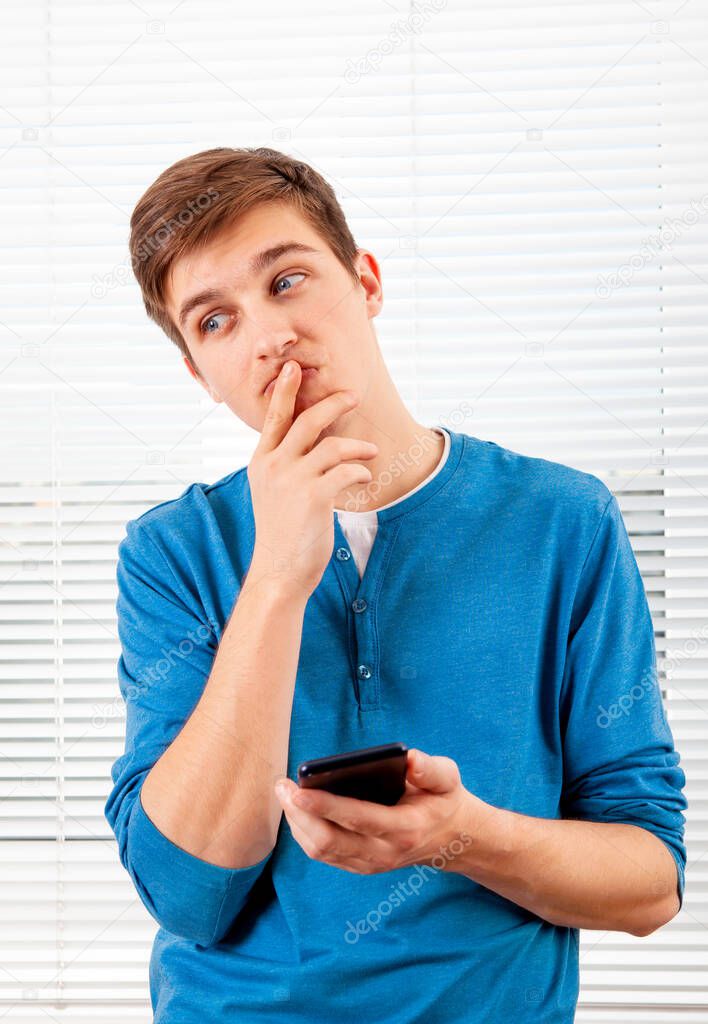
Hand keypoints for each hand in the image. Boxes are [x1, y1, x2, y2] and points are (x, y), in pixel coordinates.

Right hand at [247, 359, 378, 599]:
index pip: (274, 418)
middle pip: (307, 420)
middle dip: (333, 404)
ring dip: (357, 447)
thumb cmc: (281, 532)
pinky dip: (360, 472)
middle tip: (353, 396)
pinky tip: (365, 478)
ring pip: (332, 446)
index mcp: (261, 462)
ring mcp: (293, 480)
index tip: (294, 367)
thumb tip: (310, 445)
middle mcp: (274, 466)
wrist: (279, 570)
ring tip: (370, 452)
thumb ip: (283, 466)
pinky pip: (346, 472)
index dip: (285, 391)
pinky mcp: (314, 497)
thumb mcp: (272, 492)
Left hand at [274, 749, 479, 874]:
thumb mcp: (448, 778)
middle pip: (329, 841)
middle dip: (299, 814)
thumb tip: (410, 758)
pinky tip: (296, 809)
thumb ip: (432, 769)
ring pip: (320, 851)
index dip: (325, 805)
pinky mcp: (359, 866)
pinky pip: (323, 854)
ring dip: (296, 823)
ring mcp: (370, 864)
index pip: (358, 819)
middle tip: (282, 786)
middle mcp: (384, 853)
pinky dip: (303, 832)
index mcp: (405, 828)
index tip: (299, 789)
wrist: (452, 838)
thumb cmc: (443, 799)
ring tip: (284, 792)